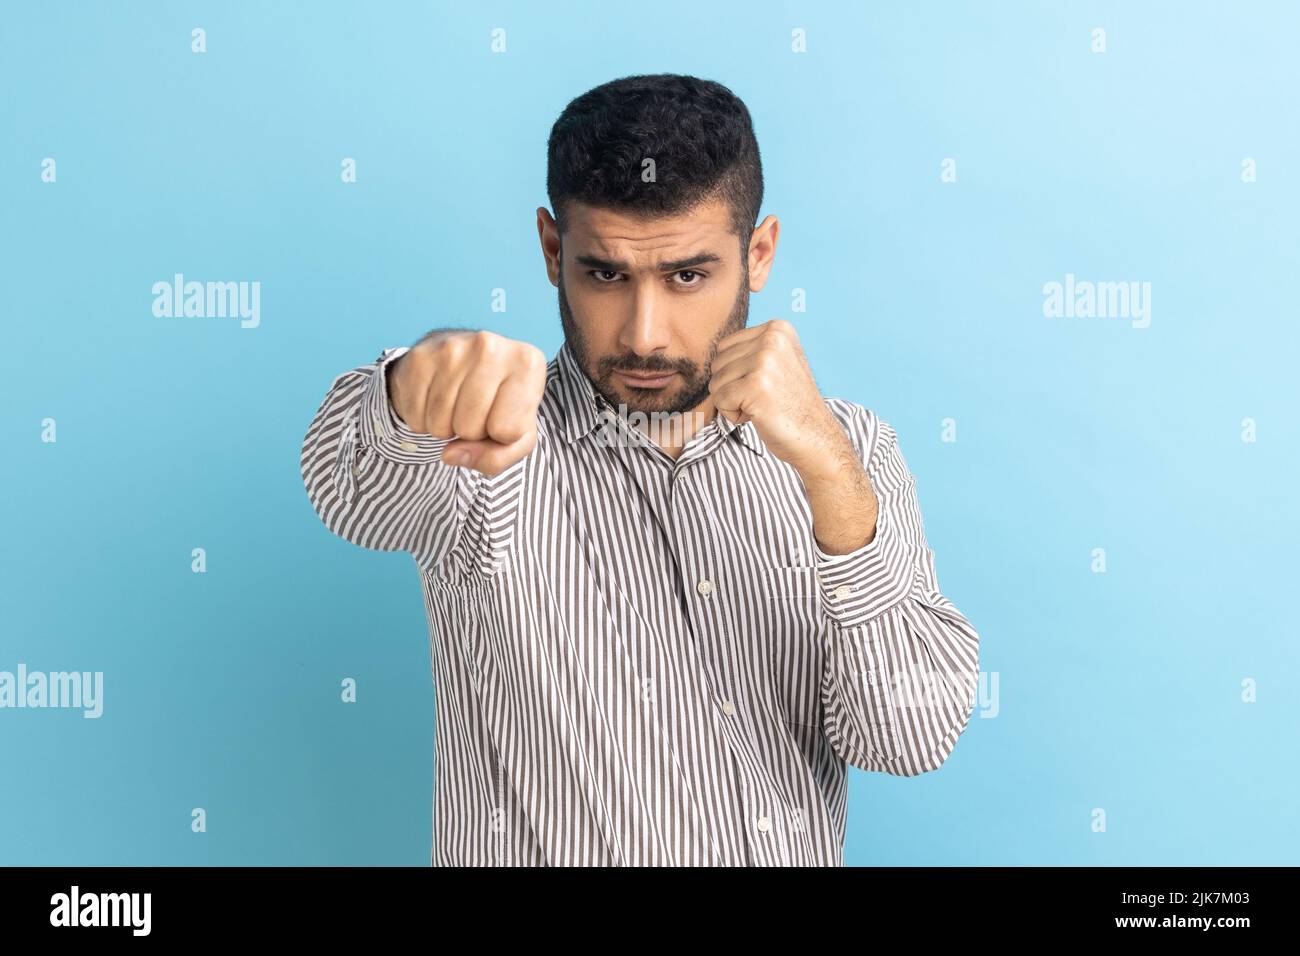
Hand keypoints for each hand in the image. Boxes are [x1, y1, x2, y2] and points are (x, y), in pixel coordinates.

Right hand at [388, 330, 546, 476]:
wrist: (461, 357)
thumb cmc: (497, 399)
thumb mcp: (516, 433)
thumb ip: (498, 457)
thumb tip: (451, 455)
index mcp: (528, 362)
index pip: (509, 431)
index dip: (502, 434)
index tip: (502, 413)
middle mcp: (490, 347)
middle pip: (470, 428)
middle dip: (470, 432)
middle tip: (475, 409)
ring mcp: (452, 349)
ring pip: (440, 425)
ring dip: (445, 428)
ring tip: (455, 404)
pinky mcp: (419, 357)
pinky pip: (416, 417)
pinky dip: (422, 420)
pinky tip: (434, 399)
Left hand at [708, 319, 854, 480]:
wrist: (816, 438)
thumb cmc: (791, 405)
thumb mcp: (778, 362)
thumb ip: (751, 349)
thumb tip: (714, 352)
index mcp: (777, 329)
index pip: (724, 347)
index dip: (736, 373)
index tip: (765, 384)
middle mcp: (772, 339)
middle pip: (717, 364)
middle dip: (733, 387)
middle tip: (765, 398)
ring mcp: (765, 361)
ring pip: (716, 382)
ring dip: (734, 402)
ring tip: (763, 406)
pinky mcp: (756, 386)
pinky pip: (720, 400)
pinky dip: (733, 415)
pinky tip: (759, 416)